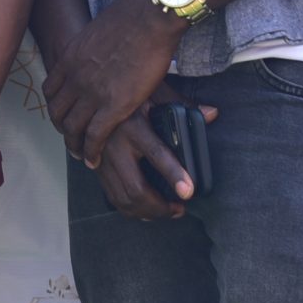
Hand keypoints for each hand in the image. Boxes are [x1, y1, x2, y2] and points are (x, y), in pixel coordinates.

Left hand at [43, 0, 183, 165]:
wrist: (149, 16)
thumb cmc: (133, 17)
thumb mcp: (99, 32)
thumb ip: (94, 48)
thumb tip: (102, 50)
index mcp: (70, 58)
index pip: (51, 89)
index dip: (55, 106)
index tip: (63, 114)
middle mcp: (74, 77)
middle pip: (57, 112)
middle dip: (62, 128)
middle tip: (70, 139)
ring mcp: (91, 92)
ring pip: (72, 128)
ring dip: (74, 145)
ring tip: (81, 155)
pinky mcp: (113, 105)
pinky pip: (94, 136)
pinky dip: (91, 151)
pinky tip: (94, 161)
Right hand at [91, 101, 208, 220]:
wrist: (89, 91)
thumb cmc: (126, 90)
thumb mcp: (153, 91)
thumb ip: (182, 104)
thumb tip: (213, 113)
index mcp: (134, 125)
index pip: (157, 155)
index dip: (174, 175)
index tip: (188, 193)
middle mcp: (115, 145)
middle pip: (136, 189)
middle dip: (160, 208)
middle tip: (179, 209)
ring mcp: (102, 158)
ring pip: (123, 199)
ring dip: (146, 212)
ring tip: (166, 211)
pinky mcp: (96, 166)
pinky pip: (112, 196)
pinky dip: (131, 209)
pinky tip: (145, 209)